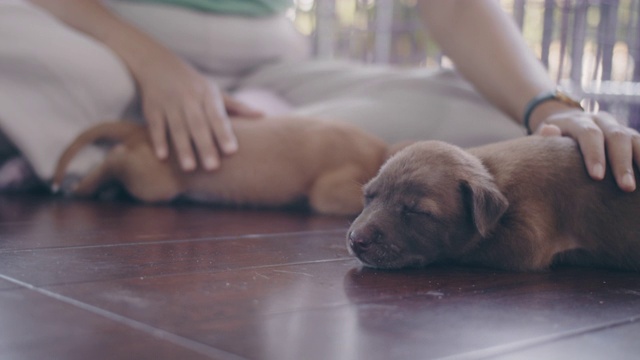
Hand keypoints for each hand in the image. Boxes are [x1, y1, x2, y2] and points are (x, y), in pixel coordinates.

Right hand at [137, 55, 262, 171]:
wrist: (158, 65)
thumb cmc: (194, 85)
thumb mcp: (215, 92)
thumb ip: (237, 107)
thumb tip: (263, 115)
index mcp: (207, 95)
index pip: (217, 116)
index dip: (224, 133)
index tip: (231, 151)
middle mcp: (189, 99)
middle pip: (198, 125)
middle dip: (205, 146)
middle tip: (213, 167)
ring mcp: (169, 104)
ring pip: (177, 128)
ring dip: (183, 148)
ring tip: (190, 169)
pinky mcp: (152, 109)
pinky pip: (155, 126)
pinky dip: (158, 140)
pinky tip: (163, 157)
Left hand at [534, 109, 639, 191]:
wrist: (563, 125)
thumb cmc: (549, 143)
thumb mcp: (541, 140)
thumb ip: (544, 138)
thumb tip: (549, 130)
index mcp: (576, 121)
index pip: (589, 134)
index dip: (595, 154)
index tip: (597, 177)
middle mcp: (599, 120)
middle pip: (616, 136)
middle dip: (622, 163)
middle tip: (626, 187)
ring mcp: (616, 126)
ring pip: (633, 138)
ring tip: (639, 187)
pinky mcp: (628, 135)